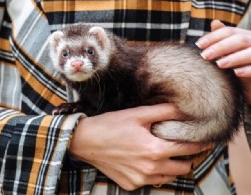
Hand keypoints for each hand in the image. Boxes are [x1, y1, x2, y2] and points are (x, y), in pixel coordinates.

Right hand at [69, 104, 206, 190]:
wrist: (85, 141)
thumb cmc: (111, 125)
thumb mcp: (138, 114)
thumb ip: (164, 111)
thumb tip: (183, 109)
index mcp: (155, 150)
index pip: (188, 149)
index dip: (201, 144)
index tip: (208, 141)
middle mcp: (150, 169)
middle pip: (183, 167)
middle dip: (187, 157)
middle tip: (181, 146)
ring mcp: (140, 179)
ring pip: (169, 177)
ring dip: (171, 166)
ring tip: (163, 153)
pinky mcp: (130, 184)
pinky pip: (151, 182)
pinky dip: (154, 172)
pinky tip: (144, 160)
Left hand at [197, 19, 250, 102]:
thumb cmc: (240, 66)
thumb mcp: (231, 52)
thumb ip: (223, 40)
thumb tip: (214, 22)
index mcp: (246, 36)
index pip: (229, 32)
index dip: (213, 37)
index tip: (198, 45)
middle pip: (239, 39)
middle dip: (220, 47)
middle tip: (204, 56)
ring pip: (250, 52)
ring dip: (234, 57)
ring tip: (219, 64)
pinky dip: (248, 69)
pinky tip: (236, 73)